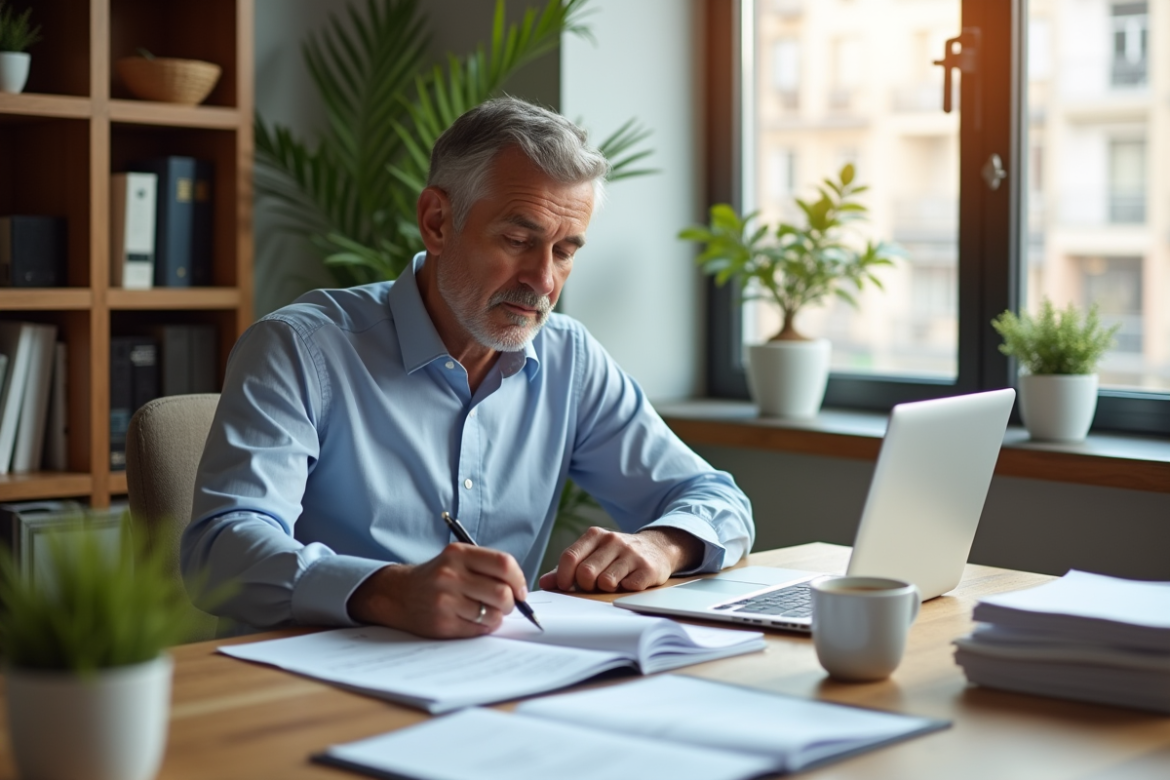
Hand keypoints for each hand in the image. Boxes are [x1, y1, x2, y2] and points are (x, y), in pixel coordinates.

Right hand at [347, 543, 527, 637]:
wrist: (398, 594)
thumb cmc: (437, 577)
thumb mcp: (457, 560)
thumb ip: (487, 568)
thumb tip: (521, 592)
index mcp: (458, 554)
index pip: (504, 564)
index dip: (519, 580)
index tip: (520, 590)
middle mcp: (450, 575)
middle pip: (502, 592)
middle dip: (511, 603)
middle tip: (505, 604)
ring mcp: (445, 601)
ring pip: (493, 615)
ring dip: (496, 617)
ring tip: (485, 612)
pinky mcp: (442, 623)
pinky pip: (478, 630)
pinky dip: (483, 627)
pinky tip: (473, 620)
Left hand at [538, 527, 703, 592]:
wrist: (657, 548)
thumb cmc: (617, 555)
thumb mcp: (592, 554)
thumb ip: (567, 568)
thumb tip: (545, 582)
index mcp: (595, 535)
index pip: (570, 557)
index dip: (563, 577)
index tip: (566, 586)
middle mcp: (613, 541)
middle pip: (586, 573)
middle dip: (586, 585)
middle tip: (593, 585)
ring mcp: (631, 554)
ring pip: (606, 582)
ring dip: (606, 588)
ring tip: (613, 582)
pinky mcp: (647, 568)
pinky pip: (627, 587)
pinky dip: (625, 591)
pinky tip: (628, 582)